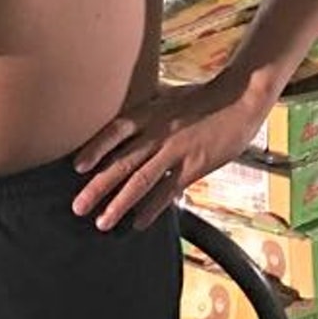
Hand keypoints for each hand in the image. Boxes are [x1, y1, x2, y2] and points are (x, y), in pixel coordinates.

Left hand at [72, 79, 263, 231]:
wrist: (240, 98)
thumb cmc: (205, 95)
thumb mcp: (169, 95)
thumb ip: (148, 108)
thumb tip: (127, 119)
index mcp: (150, 113)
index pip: (114, 131)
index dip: (94, 149)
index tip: (77, 167)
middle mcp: (158, 132)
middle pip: (121, 162)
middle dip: (97, 187)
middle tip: (78, 207)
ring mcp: (175, 150)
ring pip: (141, 181)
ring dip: (119, 204)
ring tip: (102, 222)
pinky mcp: (194, 166)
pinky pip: (167, 191)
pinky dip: (152, 209)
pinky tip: (139, 223)